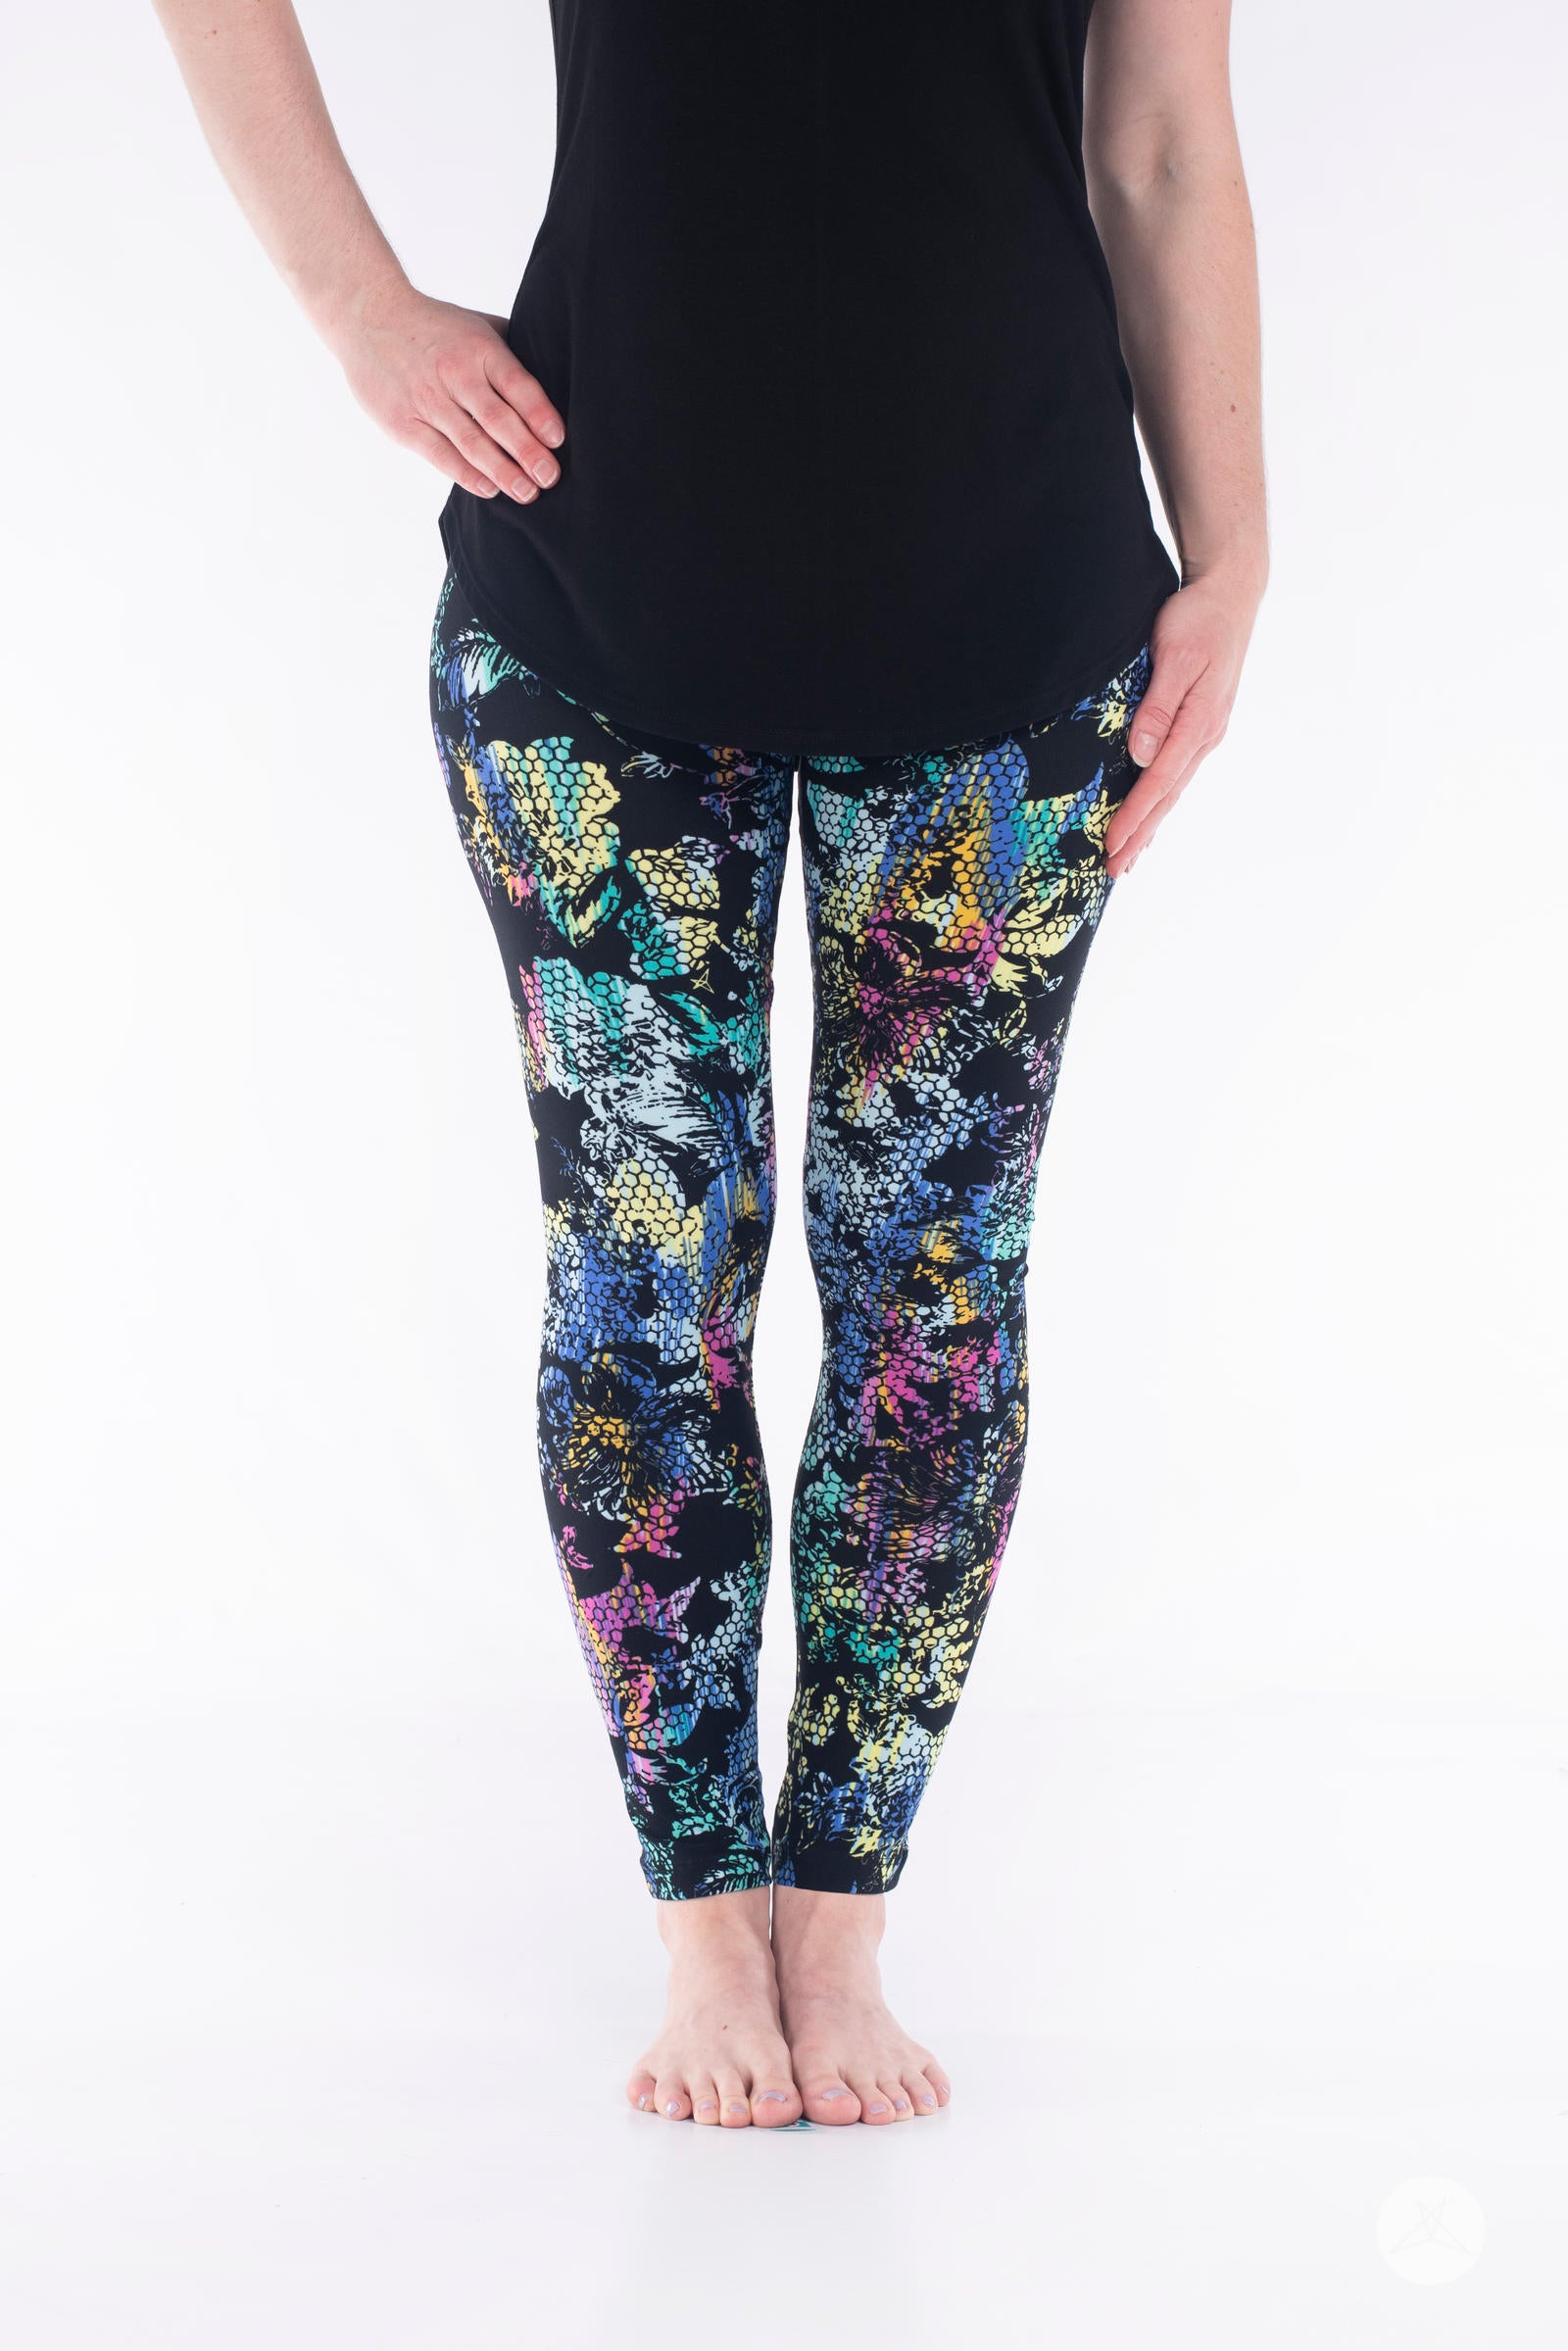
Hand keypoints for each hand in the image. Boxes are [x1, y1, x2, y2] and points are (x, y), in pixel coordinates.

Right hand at [326, 283, 564, 503]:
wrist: (367, 315)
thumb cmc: (434, 326)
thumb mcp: (476, 324)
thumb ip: (511, 351)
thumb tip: (555, 378)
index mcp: (479, 348)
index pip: (517, 385)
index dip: (540, 414)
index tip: (558, 440)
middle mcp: (454, 374)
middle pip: (497, 420)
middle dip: (528, 453)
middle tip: (550, 477)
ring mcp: (427, 400)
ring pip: (471, 443)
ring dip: (502, 472)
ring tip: (527, 493)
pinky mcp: (403, 422)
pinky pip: (441, 455)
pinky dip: (467, 475)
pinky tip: (489, 488)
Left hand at [1105, 562, 1262, 880]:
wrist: (1230, 596)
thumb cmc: (1199, 620)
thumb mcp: (1174, 657)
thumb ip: (1157, 707)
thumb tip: (1142, 754)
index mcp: (1198, 724)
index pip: (1158, 782)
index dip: (1133, 817)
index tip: (1111, 844)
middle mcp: (1204, 736)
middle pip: (1166, 797)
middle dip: (1139, 836)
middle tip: (1112, 871)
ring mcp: (1203, 733)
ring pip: (1172, 790)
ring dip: (1149, 825)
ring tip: (1128, 857)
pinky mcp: (1197, 725)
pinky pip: (1175, 774)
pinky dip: (1159, 800)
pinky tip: (1150, 814)